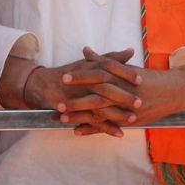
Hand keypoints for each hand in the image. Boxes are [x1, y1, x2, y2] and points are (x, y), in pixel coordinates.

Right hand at [23, 47, 141, 136]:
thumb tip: (130, 51)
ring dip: (117, 114)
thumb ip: (111, 58)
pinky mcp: (74, 111)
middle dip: (123, 96)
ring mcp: (78, 97)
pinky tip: (119, 133)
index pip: (109, 67)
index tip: (140, 79)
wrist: (45, 85)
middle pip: (105, 88)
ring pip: (99, 106)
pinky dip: (105, 128)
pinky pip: (91, 121)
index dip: (124, 73)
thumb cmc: (71, 73)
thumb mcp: (90, 63)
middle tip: (139, 102)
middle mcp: (84, 82)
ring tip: (132, 119)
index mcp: (89, 68)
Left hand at [69, 56, 184, 135]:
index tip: (64, 77)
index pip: (98, 75)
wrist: (174, 91)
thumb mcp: (126, 68)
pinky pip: (109, 126)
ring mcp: (127, 109)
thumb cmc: (148, 77)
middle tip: (58, 102)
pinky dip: (92, 129)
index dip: (80, 76)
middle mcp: (124, 93)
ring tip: (61, 118)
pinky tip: (77, 131)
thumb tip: (85, 50)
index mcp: (122, 77)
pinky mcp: (130, 121)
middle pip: (97, 97)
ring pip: (101, 114)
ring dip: (80, 117)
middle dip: (77, 101)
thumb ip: (104, 60)